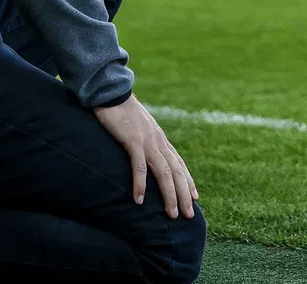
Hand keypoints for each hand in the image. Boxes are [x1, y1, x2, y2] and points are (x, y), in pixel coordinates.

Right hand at [93, 93, 197, 219]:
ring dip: (169, 194)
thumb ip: (146, 142)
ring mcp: (147, 141)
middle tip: (188, 215)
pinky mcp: (133, 140)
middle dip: (184, 195)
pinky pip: (139, 166)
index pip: (179, 164)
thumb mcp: (139, 129)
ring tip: (171, 214)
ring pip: (164, 172)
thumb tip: (146, 156)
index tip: (195, 198)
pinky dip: (140, 184)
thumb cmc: (123, 112)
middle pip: (176, 172)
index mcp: (160, 140)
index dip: (188, 182)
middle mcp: (159, 142)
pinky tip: (139, 200)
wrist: (112, 92)